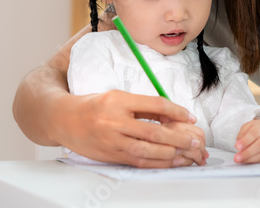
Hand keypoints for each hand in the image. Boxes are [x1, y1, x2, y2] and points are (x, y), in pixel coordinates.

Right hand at [57, 90, 208, 167]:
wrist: (64, 119)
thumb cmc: (94, 105)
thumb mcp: (118, 96)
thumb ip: (143, 105)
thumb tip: (171, 113)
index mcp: (118, 101)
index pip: (154, 105)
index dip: (176, 111)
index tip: (190, 116)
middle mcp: (114, 122)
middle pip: (152, 133)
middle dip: (178, 138)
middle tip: (195, 140)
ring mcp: (111, 141)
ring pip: (146, 151)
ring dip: (170, 153)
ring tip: (187, 153)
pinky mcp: (109, 156)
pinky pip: (137, 161)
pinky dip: (156, 163)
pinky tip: (170, 162)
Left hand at [234, 118, 259, 163]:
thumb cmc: (258, 129)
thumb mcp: (248, 126)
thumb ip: (242, 133)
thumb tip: (238, 143)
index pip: (254, 134)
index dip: (245, 141)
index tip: (237, 146)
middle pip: (259, 145)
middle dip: (247, 152)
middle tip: (237, 157)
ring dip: (249, 159)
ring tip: (240, 160)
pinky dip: (253, 161)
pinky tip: (246, 161)